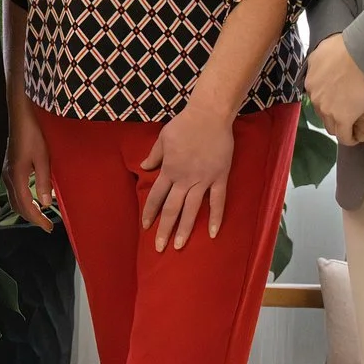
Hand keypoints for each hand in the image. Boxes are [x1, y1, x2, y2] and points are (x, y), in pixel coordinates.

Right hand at [5, 100, 55, 230]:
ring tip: (41, 214)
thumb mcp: (43, 157)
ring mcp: (7, 170)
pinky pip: (14, 190)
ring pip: (14, 199)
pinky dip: (23, 199)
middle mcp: (8, 176)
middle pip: (17, 206)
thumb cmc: (34, 132)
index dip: (37, 219)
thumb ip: (44, 181)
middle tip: (46, 225)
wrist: (21, 114)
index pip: (26, 205)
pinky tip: (34, 197)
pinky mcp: (10, 166)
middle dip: (31, 218)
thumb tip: (47, 204)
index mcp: (17, 175)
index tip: (49, 228)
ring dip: (27, 209)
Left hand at [139, 103, 234, 251]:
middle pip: (172, 209)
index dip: (150, 213)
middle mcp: (184, 179)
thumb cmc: (184, 124)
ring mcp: (203, 180)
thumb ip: (154, 155)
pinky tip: (214, 233)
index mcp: (169, 170)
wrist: (209, 115)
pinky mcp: (219, 177)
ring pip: (192, 209)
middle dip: (165, 229)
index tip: (146, 227)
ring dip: (185, 229)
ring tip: (180, 245)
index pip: (156, 197)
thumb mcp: (162, 138)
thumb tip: (143, 167)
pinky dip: (216, 217)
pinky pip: (218, 201)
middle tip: (160, 248)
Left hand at [305, 34, 363, 141]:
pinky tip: (356, 137)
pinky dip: (350, 138)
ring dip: (340, 126)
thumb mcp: (323, 49)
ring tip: (352, 125)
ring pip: (331, 126)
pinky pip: (344, 136)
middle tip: (347, 112)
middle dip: (333, 114)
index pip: (317, 98)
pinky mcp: (342, 118)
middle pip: (322, 113)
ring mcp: (327, 109)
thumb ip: (318, 59)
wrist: (360, 54)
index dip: (328, 100)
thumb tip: (320, 61)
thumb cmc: (346, 46)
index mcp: (310, 81)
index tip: (339, 100)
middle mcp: (314, 97)